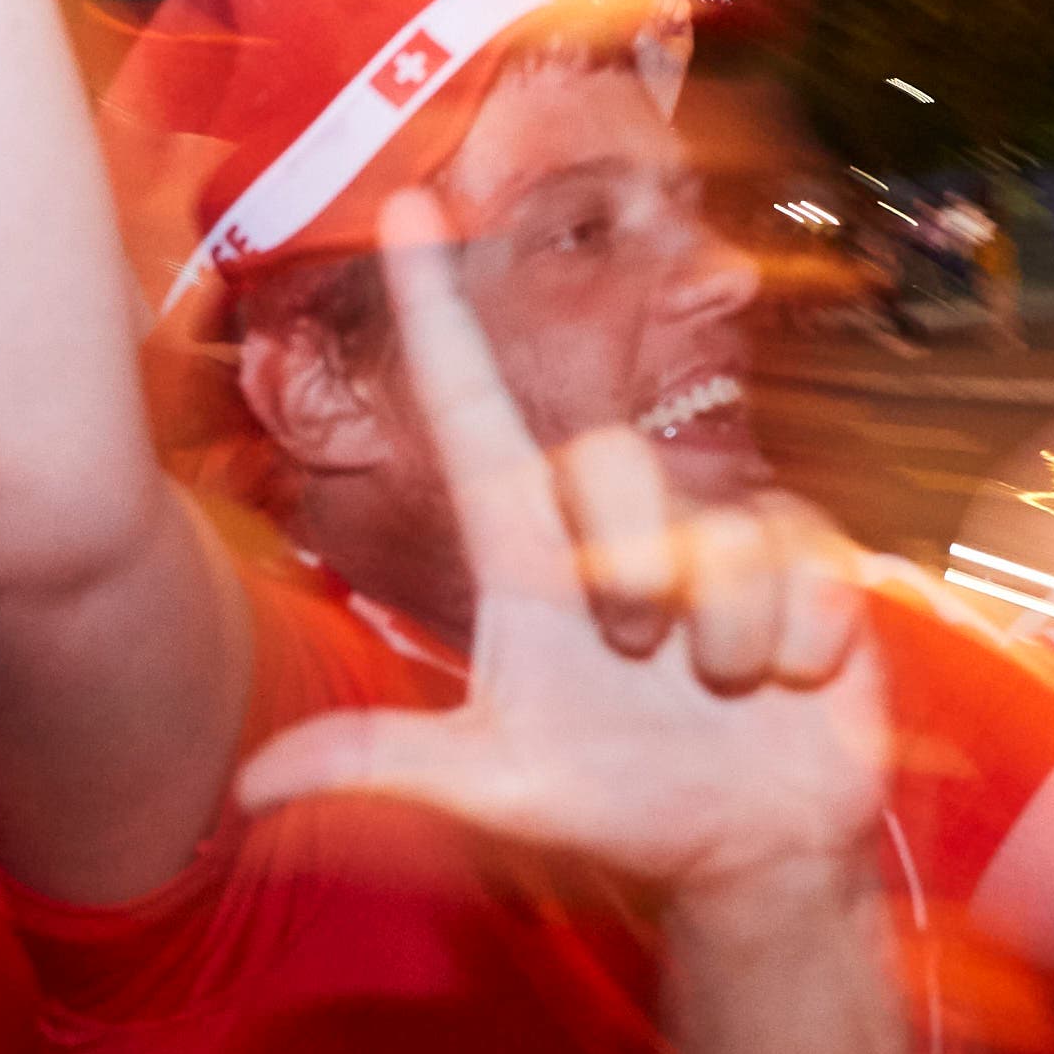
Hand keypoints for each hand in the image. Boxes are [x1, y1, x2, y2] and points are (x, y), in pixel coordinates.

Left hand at [233, 201, 883, 895]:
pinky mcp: (807, 559)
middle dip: (630, 573)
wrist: (756, 849)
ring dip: (720, 631)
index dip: (438, 308)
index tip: (403, 203)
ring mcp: (717, 537)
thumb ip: (382, 764)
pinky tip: (791, 677)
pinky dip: (796, 638)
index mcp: (527, 559)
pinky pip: (803, 564)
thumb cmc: (616, 805)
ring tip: (719, 689)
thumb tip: (246, 786)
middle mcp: (616, 526)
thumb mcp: (495, 787)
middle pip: (606, 466)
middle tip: (638, 658)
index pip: (471, 408)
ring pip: (716, 528)